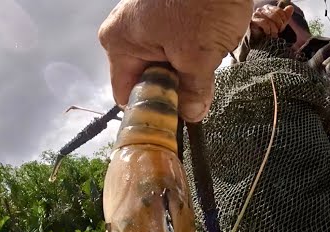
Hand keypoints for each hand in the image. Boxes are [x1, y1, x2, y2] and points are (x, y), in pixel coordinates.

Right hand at [98, 0, 252, 121]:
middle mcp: (126, 31)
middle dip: (173, 91)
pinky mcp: (168, 13)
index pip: (126, 93)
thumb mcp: (199, 56)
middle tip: (199, 98)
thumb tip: (191, 116)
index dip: (151, 111)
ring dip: (186, 73)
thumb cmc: (202, 4)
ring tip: (207, 71)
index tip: (175, 122)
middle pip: (146, 78)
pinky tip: (210, 51)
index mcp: (119, 42)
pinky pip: (175, 45)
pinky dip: (192, 54)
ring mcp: (147, 20)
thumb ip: (193, 91)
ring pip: (164, 62)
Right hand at [249, 2, 292, 39]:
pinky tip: (267, 33)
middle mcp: (262, 9)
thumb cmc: (268, 32)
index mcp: (269, 8)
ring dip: (274, 29)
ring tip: (273, 35)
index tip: (282, 28)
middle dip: (279, 24)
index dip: (283, 19)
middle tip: (278, 32)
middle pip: (275, 14)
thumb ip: (285, 15)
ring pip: (270, 19)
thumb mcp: (279, 24)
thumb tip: (290, 7)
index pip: (279, 10)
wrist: (257, 42)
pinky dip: (268, 29)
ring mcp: (257, 14)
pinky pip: (264, 23)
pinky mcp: (253, 20)